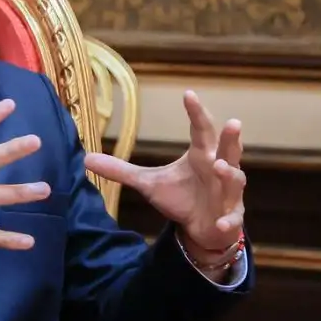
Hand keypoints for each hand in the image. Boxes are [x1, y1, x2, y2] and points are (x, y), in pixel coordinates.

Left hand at [84, 90, 244, 261]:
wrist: (201, 226)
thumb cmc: (180, 197)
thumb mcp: (148, 182)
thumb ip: (121, 170)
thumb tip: (85, 159)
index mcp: (201, 156)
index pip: (200, 131)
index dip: (196, 113)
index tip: (188, 94)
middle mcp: (219, 170)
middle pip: (228, 151)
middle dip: (231, 139)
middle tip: (233, 122)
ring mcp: (228, 194)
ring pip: (235, 181)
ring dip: (229, 174)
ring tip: (220, 167)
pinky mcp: (230, 218)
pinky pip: (232, 220)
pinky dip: (229, 221)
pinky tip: (223, 223)